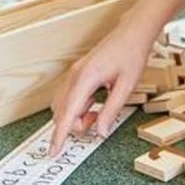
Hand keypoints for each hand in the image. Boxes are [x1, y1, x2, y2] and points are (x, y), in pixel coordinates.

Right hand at [49, 22, 154, 155]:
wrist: (132, 32)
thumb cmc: (131, 56)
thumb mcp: (126, 87)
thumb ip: (111, 111)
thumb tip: (99, 133)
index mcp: (85, 79)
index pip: (67, 114)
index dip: (59, 136)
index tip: (52, 152)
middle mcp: (74, 75)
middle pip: (62, 112)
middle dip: (76, 124)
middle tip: (98, 119)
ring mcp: (74, 73)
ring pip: (64, 105)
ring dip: (77, 114)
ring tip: (99, 108)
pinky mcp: (77, 73)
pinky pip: (69, 96)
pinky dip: (78, 105)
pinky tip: (95, 100)